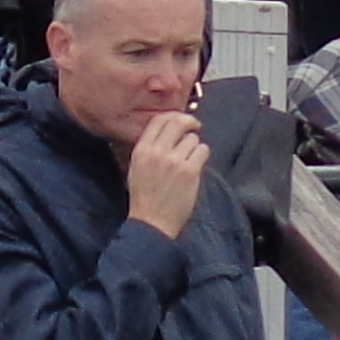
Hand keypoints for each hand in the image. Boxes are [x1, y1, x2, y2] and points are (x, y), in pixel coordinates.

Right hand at [124, 108, 210, 237]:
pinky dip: (201, 156)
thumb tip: (168, 128)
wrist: (152, 224)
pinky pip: (202, 150)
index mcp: (142, 151)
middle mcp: (157, 152)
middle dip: (189, 121)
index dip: (173, 115)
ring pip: (193, 138)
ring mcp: (174, 161)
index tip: (180, 119)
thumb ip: (150, 147)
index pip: (159, 120)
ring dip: (194, 146)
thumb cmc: (145, 198)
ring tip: (189, 160)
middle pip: (178, 122)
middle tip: (195, 126)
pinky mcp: (190, 172)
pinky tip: (195, 166)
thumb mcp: (136, 168)